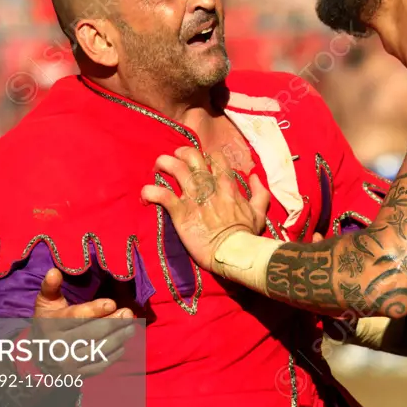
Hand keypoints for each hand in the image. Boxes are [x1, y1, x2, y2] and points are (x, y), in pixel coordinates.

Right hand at [28, 268, 134, 377]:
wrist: (37, 358)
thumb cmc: (48, 323)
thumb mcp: (45, 304)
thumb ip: (50, 287)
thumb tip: (55, 270)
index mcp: (50, 325)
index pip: (76, 317)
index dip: (95, 310)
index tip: (112, 303)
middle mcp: (58, 346)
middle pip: (92, 333)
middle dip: (113, 322)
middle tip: (128, 313)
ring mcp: (68, 363)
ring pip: (98, 349)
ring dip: (119, 338)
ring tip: (131, 327)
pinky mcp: (77, 375)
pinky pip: (99, 364)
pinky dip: (113, 354)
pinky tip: (122, 344)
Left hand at [140, 146, 270, 268]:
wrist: (233, 253)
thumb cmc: (246, 235)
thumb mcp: (259, 212)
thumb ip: (260, 193)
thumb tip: (255, 177)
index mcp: (227, 184)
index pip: (216, 157)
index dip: (206, 156)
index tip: (201, 163)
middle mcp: (209, 185)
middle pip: (192, 155)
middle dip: (180, 153)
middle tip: (175, 160)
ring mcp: (194, 197)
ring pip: (174, 168)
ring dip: (163, 164)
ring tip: (156, 169)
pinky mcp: (180, 212)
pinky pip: (161, 195)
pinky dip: (150, 192)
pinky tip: (145, 196)